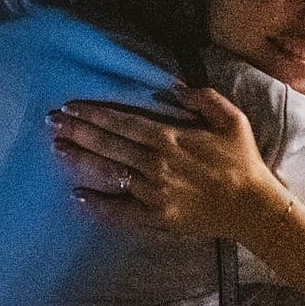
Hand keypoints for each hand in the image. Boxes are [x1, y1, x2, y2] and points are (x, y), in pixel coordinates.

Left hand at [49, 87, 283, 242]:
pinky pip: (121, 211)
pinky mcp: (156, 217)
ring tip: (58, 148)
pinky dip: (98, 204)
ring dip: (82, 160)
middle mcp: (156, 164)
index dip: (94, 113)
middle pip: (109, 144)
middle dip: (78, 131)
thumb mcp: (230, 119)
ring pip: (110, 172)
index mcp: (171, 138)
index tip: (71, 106)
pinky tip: (78, 194)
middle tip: (52, 122)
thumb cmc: (241, 161)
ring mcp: (153, 192)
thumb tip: (172, 88)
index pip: (123, 122)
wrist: (252, 207)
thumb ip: (202, 98)